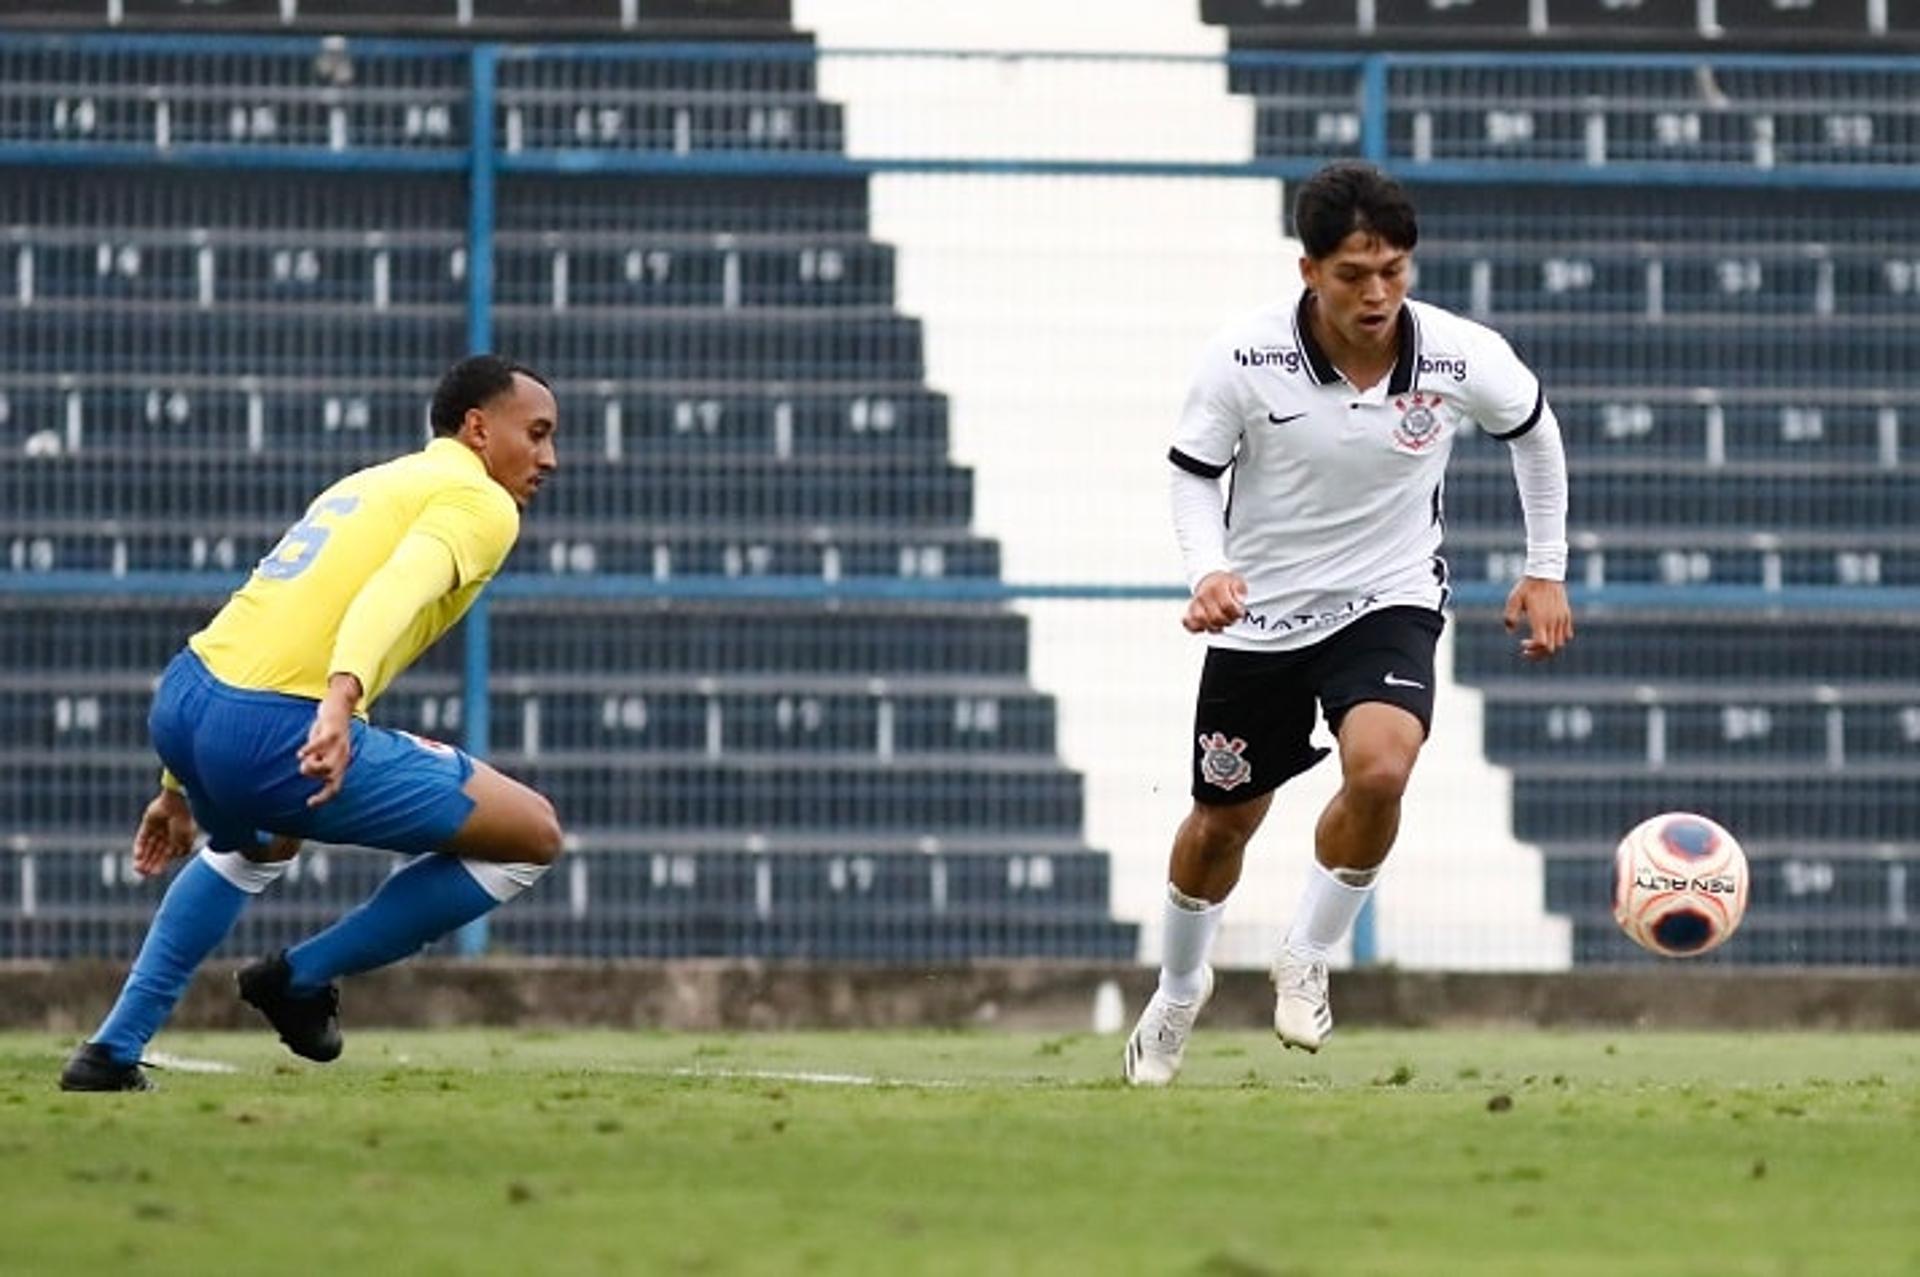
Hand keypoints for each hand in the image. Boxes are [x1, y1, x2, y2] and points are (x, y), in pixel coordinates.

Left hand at [132, 790, 197, 877]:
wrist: (177, 804)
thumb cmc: (184, 822)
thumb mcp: (184, 840)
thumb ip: (178, 851)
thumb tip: (174, 859)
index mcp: (178, 838)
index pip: (166, 855)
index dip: (160, 864)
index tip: (154, 874)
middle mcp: (168, 834)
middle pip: (156, 852)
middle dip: (150, 862)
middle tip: (142, 874)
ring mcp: (158, 828)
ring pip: (148, 846)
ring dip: (143, 857)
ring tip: (138, 867)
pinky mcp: (148, 822)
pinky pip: (142, 837)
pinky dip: (140, 846)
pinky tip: (138, 856)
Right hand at [298, 675, 361, 806]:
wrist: (340, 706)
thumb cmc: (329, 730)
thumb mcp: (325, 749)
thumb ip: (318, 760)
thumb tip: (307, 769)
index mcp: (341, 763)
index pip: (335, 787)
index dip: (324, 798)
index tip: (309, 804)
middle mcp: (342, 756)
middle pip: (331, 777)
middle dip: (314, 776)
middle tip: (305, 766)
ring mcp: (339, 744)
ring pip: (326, 764)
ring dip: (311, 765)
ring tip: (303, 758)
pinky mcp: (332, 731)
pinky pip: (321, 744)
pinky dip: (310, 750)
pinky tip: (300, 752)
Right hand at [1183, 571, 1248, 633]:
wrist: (1210, 580)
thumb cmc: (1224, 584)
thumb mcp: (1237, 581)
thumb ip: (1240, 590)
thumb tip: (1240, 599)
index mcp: (1216, 587)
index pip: (1227, 606)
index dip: (1236, 613)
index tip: (1240, 613)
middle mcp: (1203, 595)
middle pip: (1215, 617)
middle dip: (1227, 621)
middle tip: (1232, 618)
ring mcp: (1195, 604)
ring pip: (1201, 621)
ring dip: (1214, 626)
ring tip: (1221, 624)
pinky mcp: (1189, 612)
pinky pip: (1188, 623)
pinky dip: (1196, 628)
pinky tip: (1206, 627)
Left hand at [1503, 576, 1574, 661]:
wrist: (1545, 572)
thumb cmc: (1527, 586)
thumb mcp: (1513, 600)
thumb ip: (1510, 617)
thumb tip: (1510, 631)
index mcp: (1541, 619)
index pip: (1542, 644)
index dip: (1532, 649)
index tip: (1522, 644)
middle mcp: (1553, 621)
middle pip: (1551, 648)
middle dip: (1538, 654)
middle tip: (1526, 651)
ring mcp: (1562, 618)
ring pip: (1561, 643)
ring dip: (1549, 648)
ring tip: (1537, 644)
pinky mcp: (1566, 614)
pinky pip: (1567, 634)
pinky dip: (1559, 639)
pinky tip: (1548, 635)